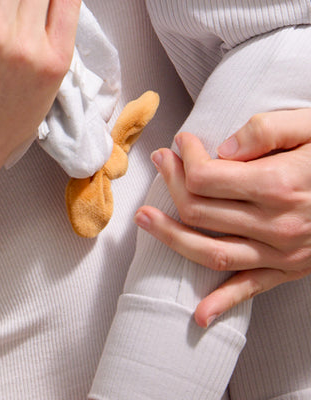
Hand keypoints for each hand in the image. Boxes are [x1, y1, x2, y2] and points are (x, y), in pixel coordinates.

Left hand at [135, 109, 310, 326]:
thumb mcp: (309, 125)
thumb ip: (265, 130)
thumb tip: (223, 148)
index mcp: (278, 183)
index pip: (206, 177)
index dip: (187, 156)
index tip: (184, 141)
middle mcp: (277, 223)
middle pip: (201, 210)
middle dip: (172, 182)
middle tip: (162, 161)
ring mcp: (282, 252)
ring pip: (212, 251)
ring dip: (172, 237)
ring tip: (144, 219)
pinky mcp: (290, 270)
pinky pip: (250, 289)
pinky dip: (223, 303)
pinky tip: (199, 313)